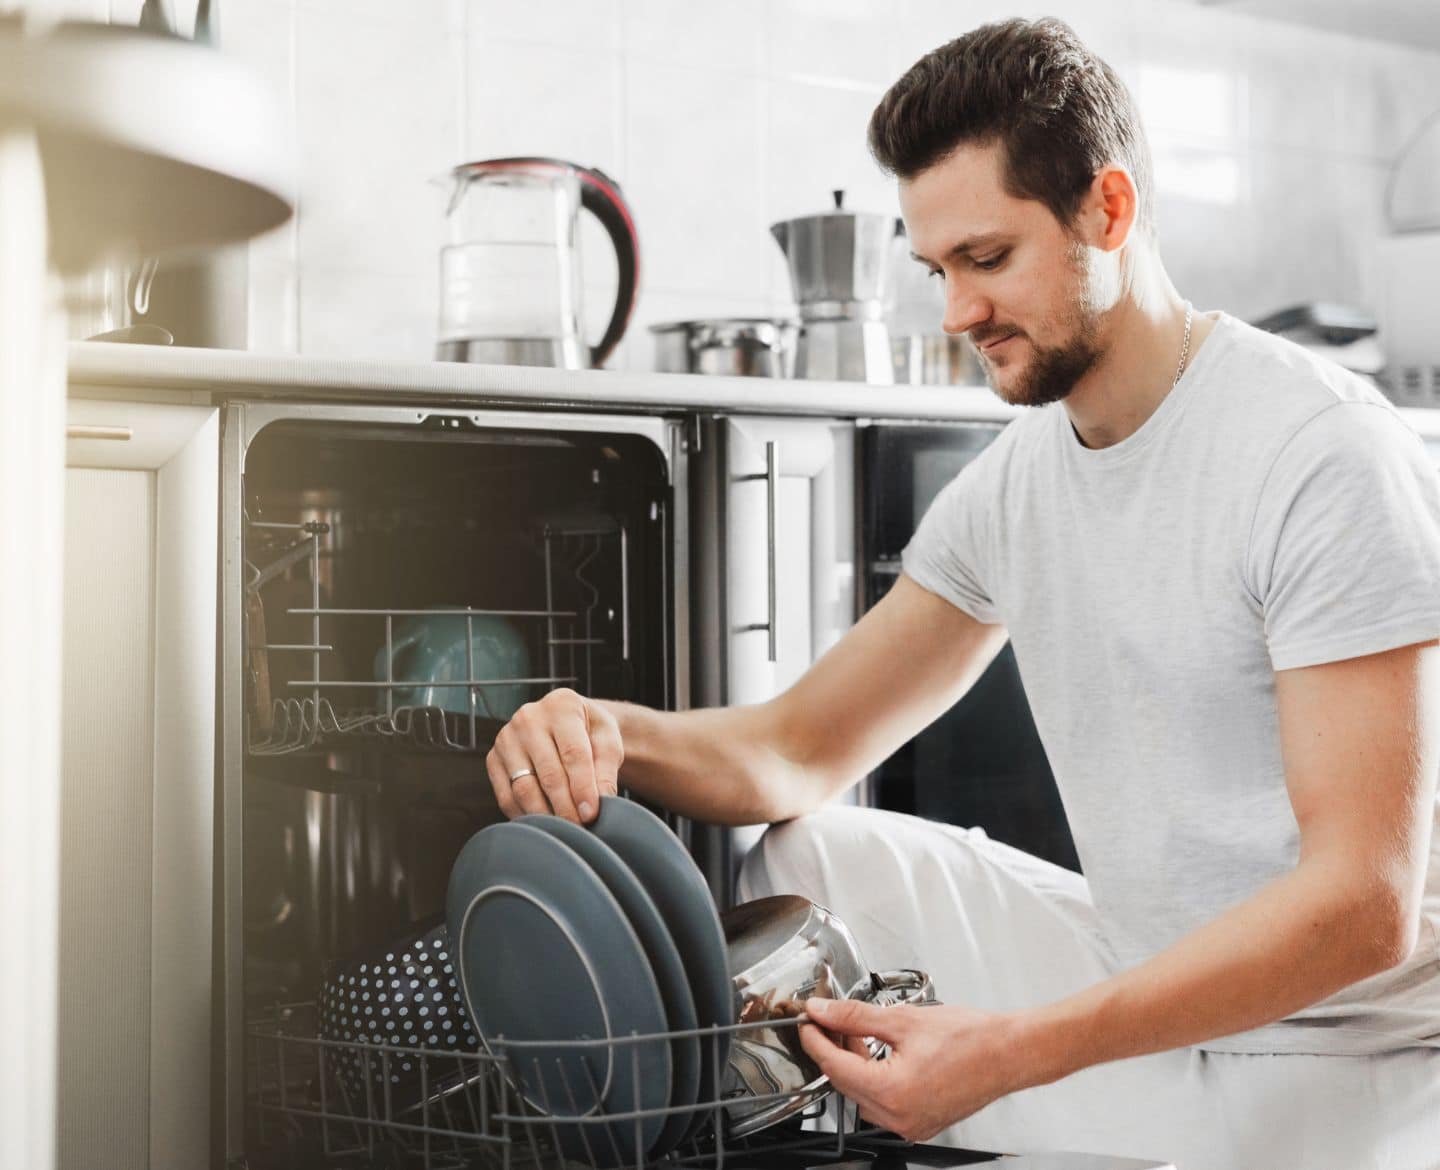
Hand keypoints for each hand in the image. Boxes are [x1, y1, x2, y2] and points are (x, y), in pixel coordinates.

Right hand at [485, 688, 622, 823]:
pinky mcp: (493, 759)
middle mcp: (528, 718)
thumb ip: (606, 768)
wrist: (566, 723)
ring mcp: (506, 739)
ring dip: (545, 815)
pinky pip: (506, 796)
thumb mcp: (607, 740)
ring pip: (524, 788)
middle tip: (580, 828)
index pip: (573, 753)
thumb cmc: (589, 732)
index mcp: (561, 706)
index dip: (582, 787)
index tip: (591, 813)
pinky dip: (525, 815)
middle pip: (547, 774)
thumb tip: (601, 800)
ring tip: (564, 830)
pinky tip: (543, 824)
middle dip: (565, 807)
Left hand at [798, 997, 1024, 1141]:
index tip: (808, 1021)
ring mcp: (911, 1124)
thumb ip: (855, 1016)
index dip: (816, 1041)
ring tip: (854, 1032)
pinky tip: (877, 1052)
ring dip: (853, 1064)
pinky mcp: (921, 1123)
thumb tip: (824, 1011)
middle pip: (846, 1083)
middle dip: (833, 1050)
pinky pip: (884, 1103)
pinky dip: (874, 1078)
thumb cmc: (970, 1038)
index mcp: (893, 1093)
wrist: (1009, 1054)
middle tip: (828, 1021)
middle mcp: (900, 1118)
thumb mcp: (902, 1019)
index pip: (835, 1067)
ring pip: (863, 1095)